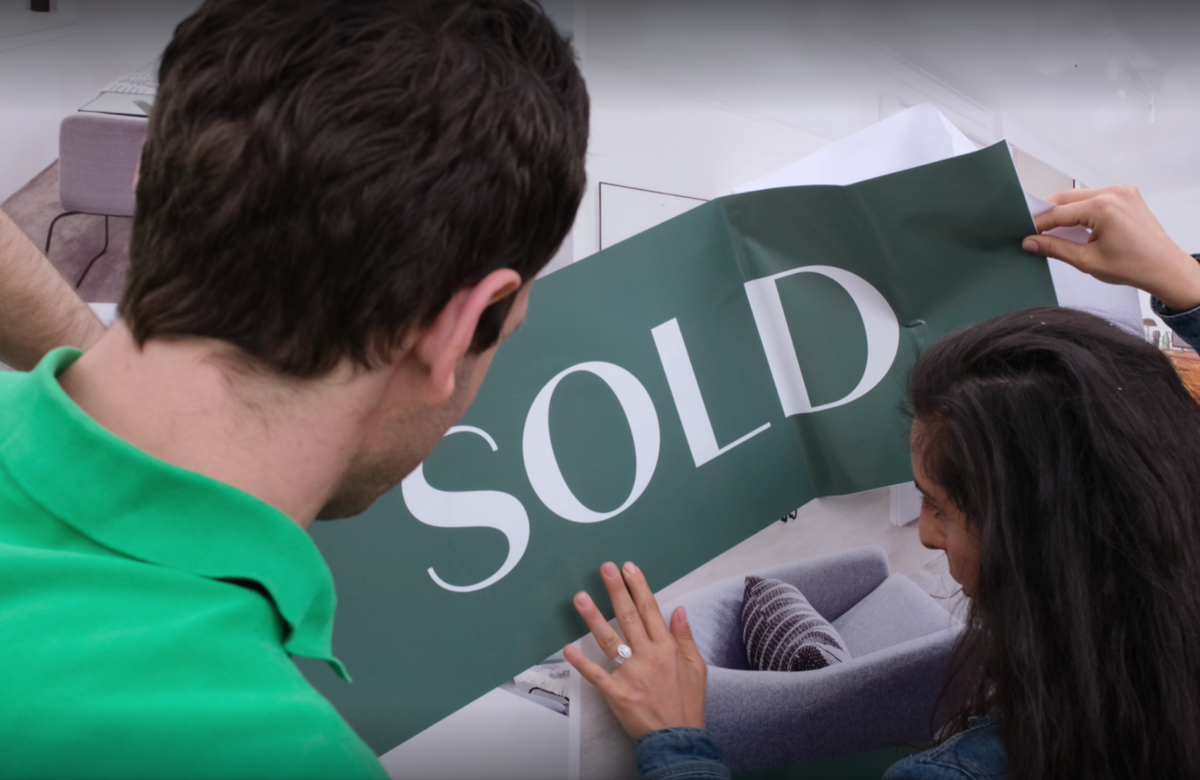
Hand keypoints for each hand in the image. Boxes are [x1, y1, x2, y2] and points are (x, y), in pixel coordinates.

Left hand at [563, 561, 706, 739]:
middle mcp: (648, 656)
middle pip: (628, 617)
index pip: (650, 609)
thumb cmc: (687, 703)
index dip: (639, 586)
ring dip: (594, 618)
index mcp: (666, 647)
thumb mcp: (696, 667)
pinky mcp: (617, 692)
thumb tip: (678, 610)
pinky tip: (568, 648)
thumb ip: (685, 637)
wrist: (679, 738)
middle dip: (617, 590)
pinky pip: (597, 674)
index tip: (629, 568)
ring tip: (580, 598)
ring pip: (609, 640)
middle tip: (605, 568)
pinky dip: (582, 662)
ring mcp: (631, 674)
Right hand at [1022, 184, 1199, 312]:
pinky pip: (1095, 196)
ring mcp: (1122, 191)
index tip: (1026, 234)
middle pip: (1066, 198)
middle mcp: (1113, 192)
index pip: (1058, 212)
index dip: (1038, 224)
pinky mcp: (1127, 194)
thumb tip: (1031, 242)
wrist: (1164, 268)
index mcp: (1103, 207)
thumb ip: (1055, 248)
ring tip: (1054, 230)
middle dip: (1049, 214)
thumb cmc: (1134, 266)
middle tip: (1035, 231)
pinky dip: (1082, 208)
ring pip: (1079, 196)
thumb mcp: (1086, 260)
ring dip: (1065, 210)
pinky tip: (1076, 224)